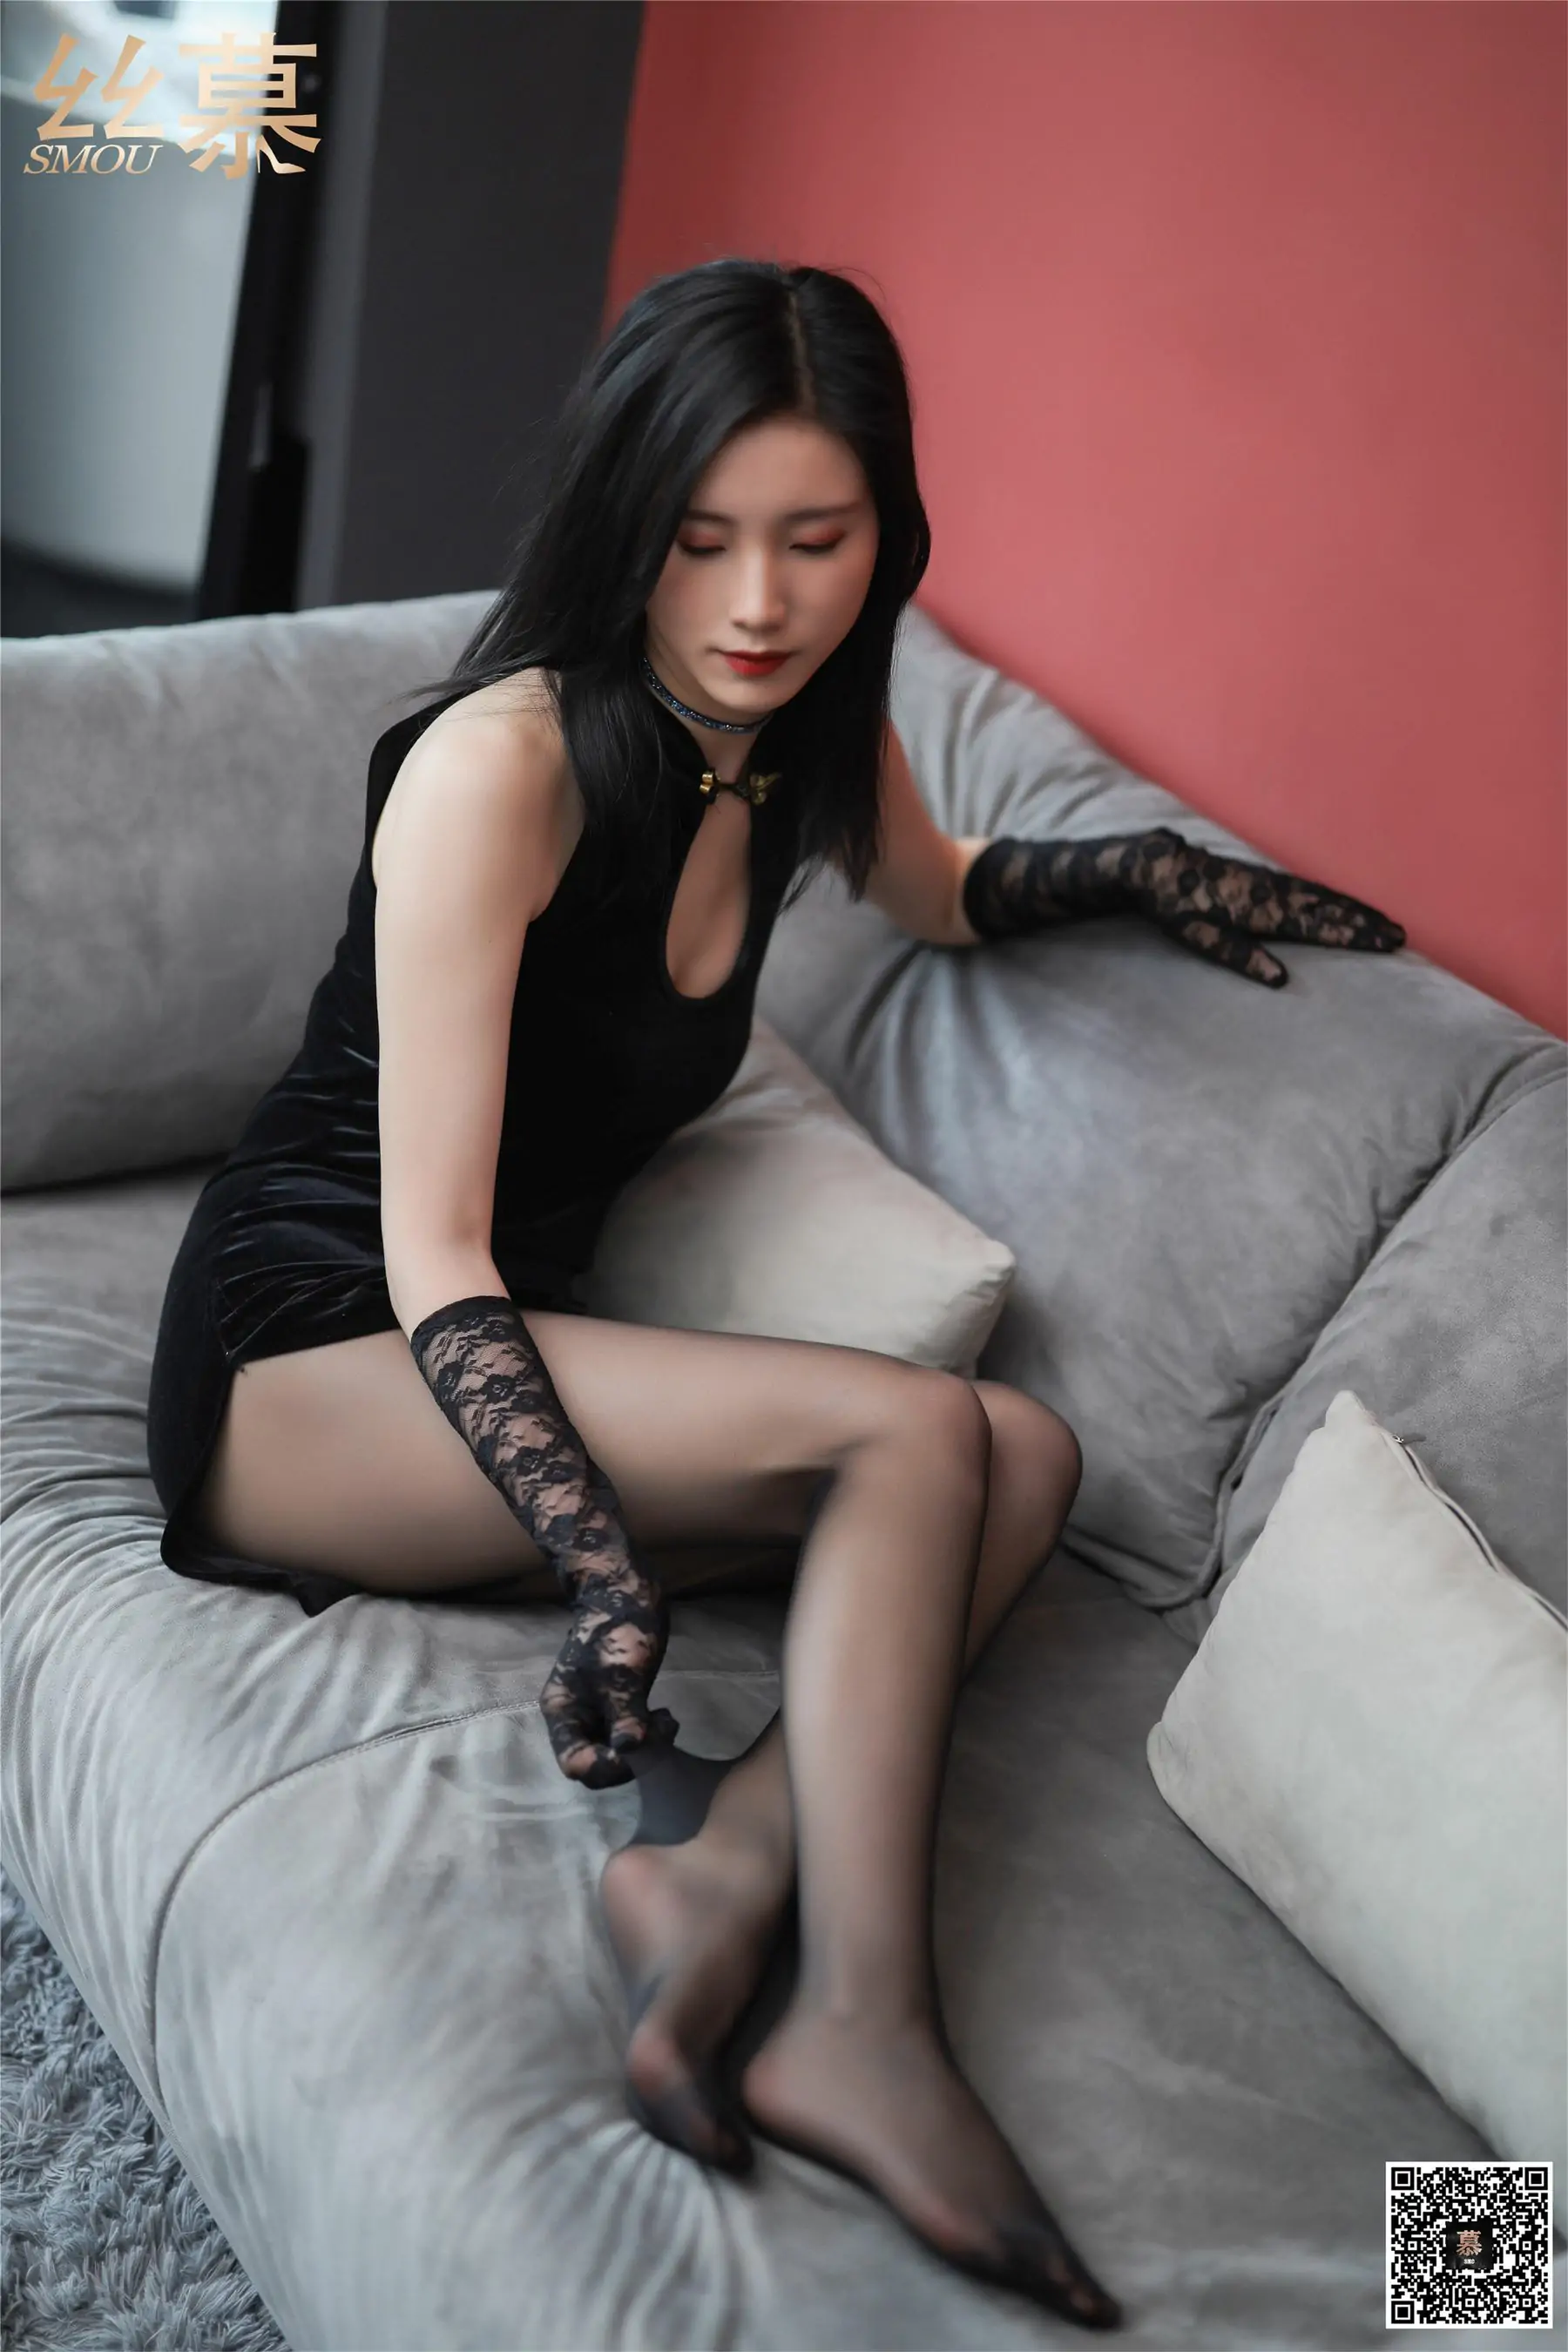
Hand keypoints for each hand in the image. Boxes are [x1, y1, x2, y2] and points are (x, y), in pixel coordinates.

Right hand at [540, 1552, 679, 1787]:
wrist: (627, 1592)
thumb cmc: (616, 1629)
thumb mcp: (619, 1674)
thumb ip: (624, 1715)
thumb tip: (630, 1751)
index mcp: (563, 1712)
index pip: (575, 1763)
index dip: (605, 1767)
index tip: (636, 1749)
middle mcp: (577, 1719)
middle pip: (596, 1764)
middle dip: (630, 1759)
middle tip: (659, 1733)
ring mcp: (599, 1713)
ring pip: (617, 1753)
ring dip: (645, 1748)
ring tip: (667, 1722)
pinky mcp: (621, 1705)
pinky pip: (631, 1736)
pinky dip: (650, 1735)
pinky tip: (666, 1718)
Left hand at [1124, 826, 1405, 987]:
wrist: (1154, 862)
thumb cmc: (1172, 905)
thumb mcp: (1197, 936)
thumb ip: (1238, 956)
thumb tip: (1280, 978)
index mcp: (1258, 910)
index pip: (1315, 926)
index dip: (1351, 935)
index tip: (1384, 943)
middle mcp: (1271, 892)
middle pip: (1327, 909)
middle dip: (1365, 923)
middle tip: (1400, 936)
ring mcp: (1269, 881)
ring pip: (1322, 896)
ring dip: (1355, 909)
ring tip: (1386, 921)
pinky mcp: (1263, 876)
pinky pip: (1307, 887)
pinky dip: (1333, 896)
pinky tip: (1345, 903)